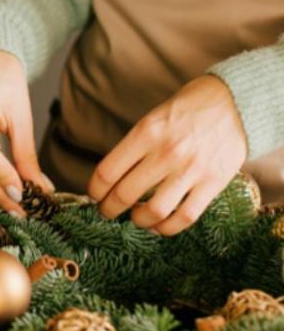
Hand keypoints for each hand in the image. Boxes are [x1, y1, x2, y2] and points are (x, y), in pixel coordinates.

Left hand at [89, 75, 247, 235]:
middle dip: (109, 209)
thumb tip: (110, 179)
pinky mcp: (213, 183)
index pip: (107, 171)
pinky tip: (159, 225)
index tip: (94, 195)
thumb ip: (134, 147)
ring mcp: (191, 169)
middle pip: (125, 194)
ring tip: (135, 218)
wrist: (235, 102)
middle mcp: (167, 152)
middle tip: (108, 212)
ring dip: (138, 221)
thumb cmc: (187, 111)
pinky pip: (185, 217)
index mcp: (146, 132)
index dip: (95, 190)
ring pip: (154, 211)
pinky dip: (167, 228)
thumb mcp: (153, 118)